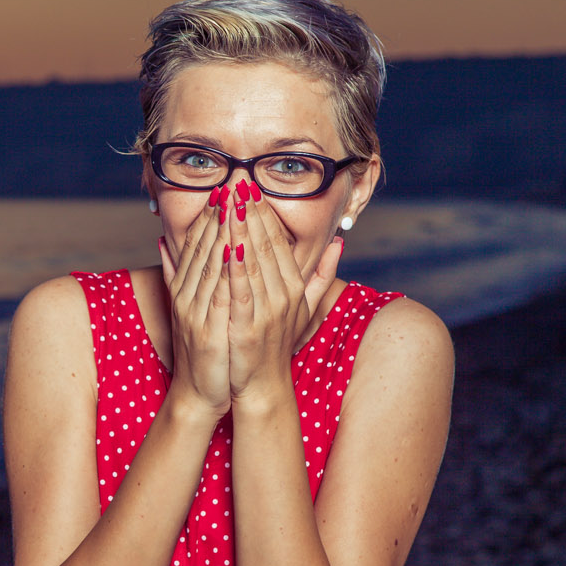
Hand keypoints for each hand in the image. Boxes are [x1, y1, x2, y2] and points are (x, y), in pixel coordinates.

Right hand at [157, 194, 233, 419]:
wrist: (199, 392)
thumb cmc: (203, 350)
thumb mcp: (189, 307)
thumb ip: (177, 274)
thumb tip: (162, 241)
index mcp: (184, 287)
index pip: (195, 243)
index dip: (208, 215)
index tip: (224, 189)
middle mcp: (185, 295)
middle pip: (201, 247)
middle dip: (218, 214)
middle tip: (232, 183)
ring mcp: (194, 311)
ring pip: (209, 264)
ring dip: (223, 232)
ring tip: (236, 204)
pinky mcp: (206, 329)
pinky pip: (218, 293)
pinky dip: (226, 270)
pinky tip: (237, 249)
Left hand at [225, 180, 342, 405]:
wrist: (261, 386)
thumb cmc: (277, 344)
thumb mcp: (304, 307)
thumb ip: (322, 274)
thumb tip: (339, 243)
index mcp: (294, 285)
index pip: (279, 240)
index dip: (265, 211)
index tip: (251, 184)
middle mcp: (285, 294)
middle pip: (266, 243)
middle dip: (252, 210)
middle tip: (238, 179)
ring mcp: (268, 310)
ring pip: (253, 260)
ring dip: (240, 228)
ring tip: (229, 200)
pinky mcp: (250, 325)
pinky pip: (242, 289)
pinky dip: (234, 265)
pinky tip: (227, 244)